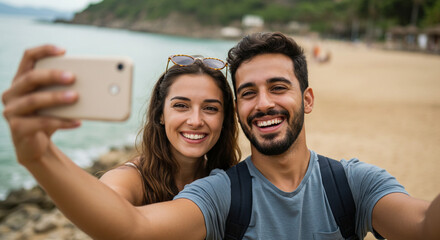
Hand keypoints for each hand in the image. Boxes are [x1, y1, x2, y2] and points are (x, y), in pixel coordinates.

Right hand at [2, 45, 80, 165]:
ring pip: (34, 100)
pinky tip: (77, 122)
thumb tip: (93, 84)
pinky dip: (62, 121)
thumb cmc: (48, 116)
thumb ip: (64, 89)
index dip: (44, 51)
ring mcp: (11, 111)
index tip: (63, 50)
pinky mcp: (17, 128)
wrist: (35, 146)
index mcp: (21, 80)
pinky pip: (41, 123)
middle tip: (73, 77)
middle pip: (31, 78)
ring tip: (76, 97)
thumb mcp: (55, 100)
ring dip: (56, 98)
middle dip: (52, 76)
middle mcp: (12, 92)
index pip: (28, 57)